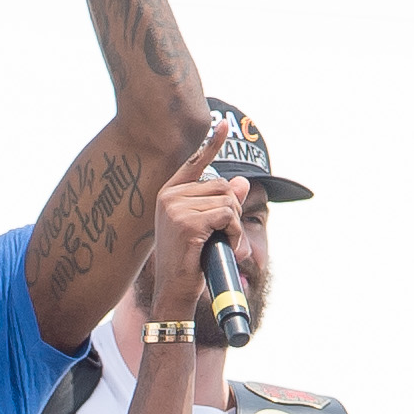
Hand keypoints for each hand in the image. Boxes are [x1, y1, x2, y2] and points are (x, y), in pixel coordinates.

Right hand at [146, 114, 243, 322]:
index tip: (223, 123)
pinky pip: (227, 215)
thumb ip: (222, 203)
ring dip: (235, 226)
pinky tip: (225, 247)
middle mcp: (170, 196)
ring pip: (228, 201)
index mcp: (170, 193)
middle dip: (234, 212)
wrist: (174, 291)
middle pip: (223, 186)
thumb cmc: (189, 261)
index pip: (196, 163)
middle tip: (227, 237)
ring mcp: (176, 207)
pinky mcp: (187, 221)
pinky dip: (234, 233)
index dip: (212, 143)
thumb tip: (243, 181)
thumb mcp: (207, 228)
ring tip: (225, 245)